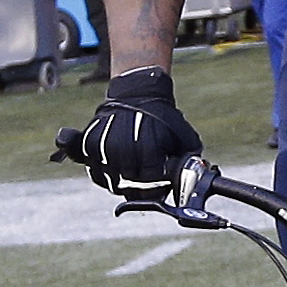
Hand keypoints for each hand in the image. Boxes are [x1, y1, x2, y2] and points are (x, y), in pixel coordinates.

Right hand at [63, 66, 201, 194]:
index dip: (156, 192)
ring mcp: (104, 147)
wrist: (136, 94)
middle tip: (146, 185)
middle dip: (139, 190)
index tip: (159, 190)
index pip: (150, 187)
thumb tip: (197, 182)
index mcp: (148, 149)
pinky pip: (94, 172)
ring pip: (110, 183)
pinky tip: (115, 172)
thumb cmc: (162, 117)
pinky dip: (104, 177)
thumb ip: (189, 160)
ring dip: (121, 185)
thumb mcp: (183, 136)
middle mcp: (123, 149)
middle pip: (129, 187)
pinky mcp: (89, 144)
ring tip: (131, 176)